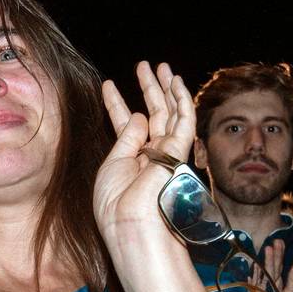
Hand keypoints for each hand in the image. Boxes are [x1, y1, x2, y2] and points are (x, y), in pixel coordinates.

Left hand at [95, 62, 194, 250]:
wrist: (132, 225)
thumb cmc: (116, 204)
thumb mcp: (112, 166)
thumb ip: (126, 139)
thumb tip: (138, 114)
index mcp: (131, 160)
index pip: (126, 126)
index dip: (117, 104)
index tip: (108, 85)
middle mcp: (152, 156)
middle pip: (152, 115)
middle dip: (148, 89)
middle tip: (144, 66)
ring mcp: (167, 153)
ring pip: (170, 113)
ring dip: (165, 88)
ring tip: (159, 66)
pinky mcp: (180, 152)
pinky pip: (184, 120)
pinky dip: (182, 100)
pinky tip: (176, 82)